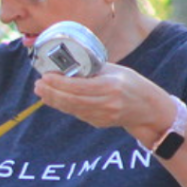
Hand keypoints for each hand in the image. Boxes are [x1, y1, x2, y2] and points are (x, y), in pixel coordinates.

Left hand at [34, 62, 169, 138]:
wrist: (148, 109)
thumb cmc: (132, 84)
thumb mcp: (116, 71)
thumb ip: (93, 69)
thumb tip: (68, 63)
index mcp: (111, 87)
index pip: (79, 87)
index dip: (60, 83)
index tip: (46, 76)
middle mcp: (106, 103)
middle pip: (72, 100)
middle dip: (52, 93)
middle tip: (38, 85)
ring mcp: (102, 116)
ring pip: (72, 109)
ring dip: (54, 100)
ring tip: (41, 91)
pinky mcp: (99, 123)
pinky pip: (77, 113)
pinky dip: (64, 105)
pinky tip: (54, 98)